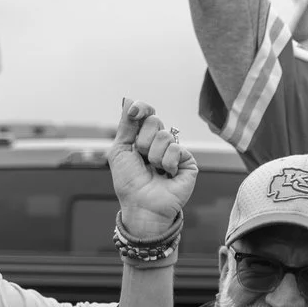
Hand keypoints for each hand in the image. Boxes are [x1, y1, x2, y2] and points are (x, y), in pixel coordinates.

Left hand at [110, 98, 198, 240]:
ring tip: (154, 171)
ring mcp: (175, 151)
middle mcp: (160, 143)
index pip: (146, 114)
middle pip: (154, 121)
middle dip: (143, 141)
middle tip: (142, 159)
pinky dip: (167, 163)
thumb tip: (129, 101)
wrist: (141, 206)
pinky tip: (167, 175)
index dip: (141, 109)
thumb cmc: (129, 183)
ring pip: (164, 136)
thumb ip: (126, 126)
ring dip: (153, 156)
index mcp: (144, 138)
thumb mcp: (120, 151)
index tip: (133, 112)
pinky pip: (176, 148)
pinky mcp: (187, 162)